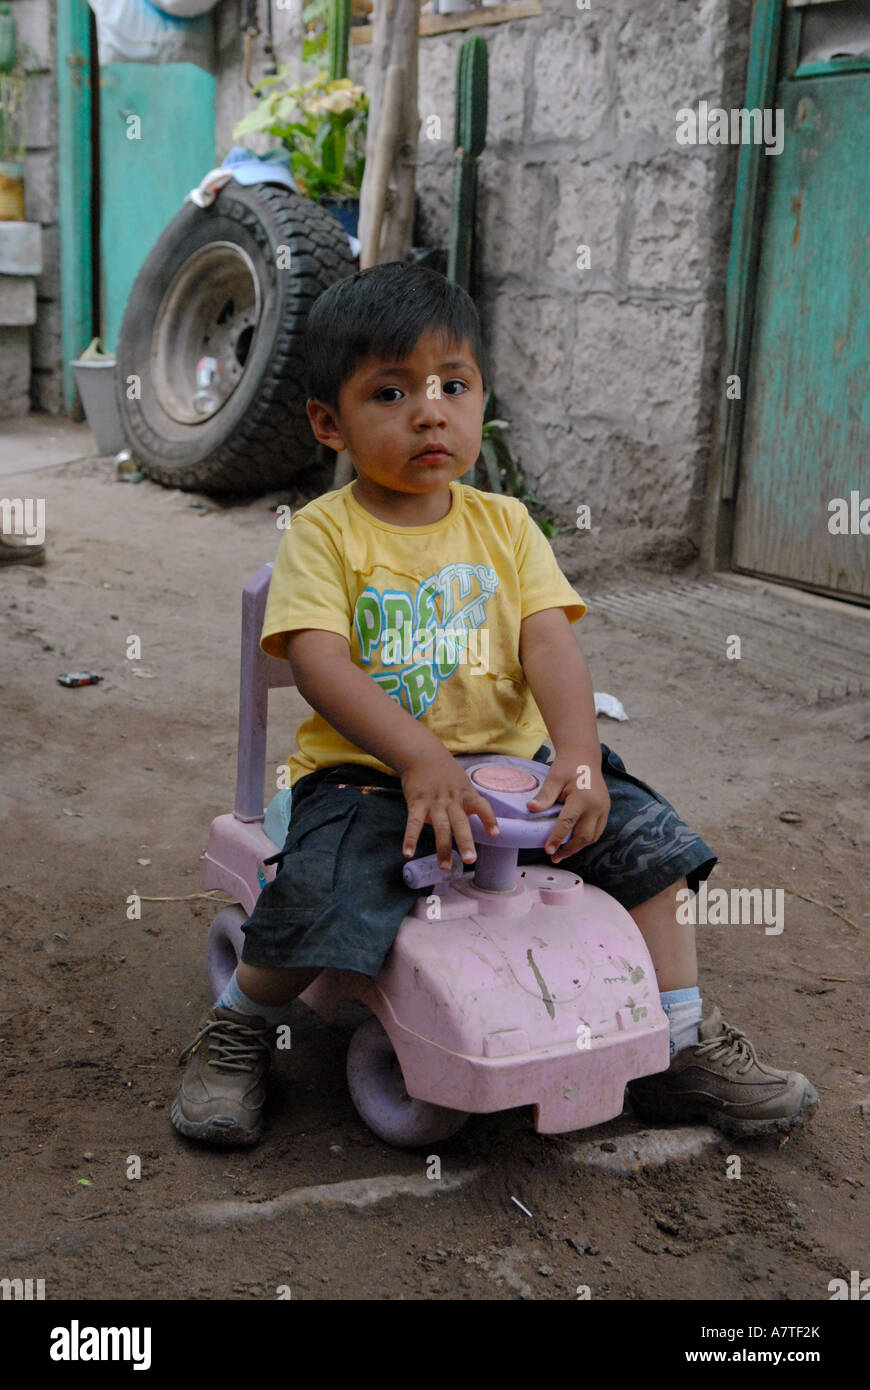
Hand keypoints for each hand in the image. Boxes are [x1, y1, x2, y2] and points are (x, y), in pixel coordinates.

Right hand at [401, 753, 499, 869]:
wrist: (422, 755)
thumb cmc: (446, 774)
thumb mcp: (463, 784)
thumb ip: (470, 803)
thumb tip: (481, 823)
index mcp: (466, 795)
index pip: (482, 806)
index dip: (489, 819)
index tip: (494, 834)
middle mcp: (452, 800)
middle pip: (460, 822)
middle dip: (465, 841)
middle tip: (470, 860)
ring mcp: (434, 802)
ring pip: (440, 827)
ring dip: (442, 848)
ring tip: (444, 867)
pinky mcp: (417, 803)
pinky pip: (414, 823)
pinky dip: (410, 838)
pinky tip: (408, 853)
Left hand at [526, 754, 609, 861]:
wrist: (584, 756)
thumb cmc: (567, 767)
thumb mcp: (553, 778)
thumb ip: (545, 796)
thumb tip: (531, 809)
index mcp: (583, 798)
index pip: (568, 823)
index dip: (557, 839)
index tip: (548, 851)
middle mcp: (597, 806)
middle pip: (584, 836)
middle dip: (569, 849)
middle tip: (554, 857)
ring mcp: (604, 809)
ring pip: (593, 836)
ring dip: (578, 846)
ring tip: (562, 852)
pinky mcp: (606, 810)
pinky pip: (597, 830)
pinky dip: (585, 839)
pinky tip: (573, 841)